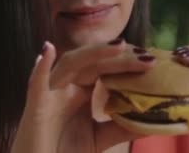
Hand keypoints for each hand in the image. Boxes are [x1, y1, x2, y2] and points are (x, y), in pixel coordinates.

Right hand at [11, 40, 153, 152]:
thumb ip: (122, 126)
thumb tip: (154, 119)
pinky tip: (47, 49)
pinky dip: (40, 67)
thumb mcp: (99, 138)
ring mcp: (49, 93)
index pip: (104, 67)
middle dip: (119, 57)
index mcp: (78, 90)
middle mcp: (64, 86)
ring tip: (120, 46)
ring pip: (70, 64)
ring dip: (93, 53)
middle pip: (93, 62)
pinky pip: (36, 83)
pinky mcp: (34, 106)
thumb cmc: (63, 152)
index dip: (126, 61)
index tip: (151, 60)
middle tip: (148, 58)